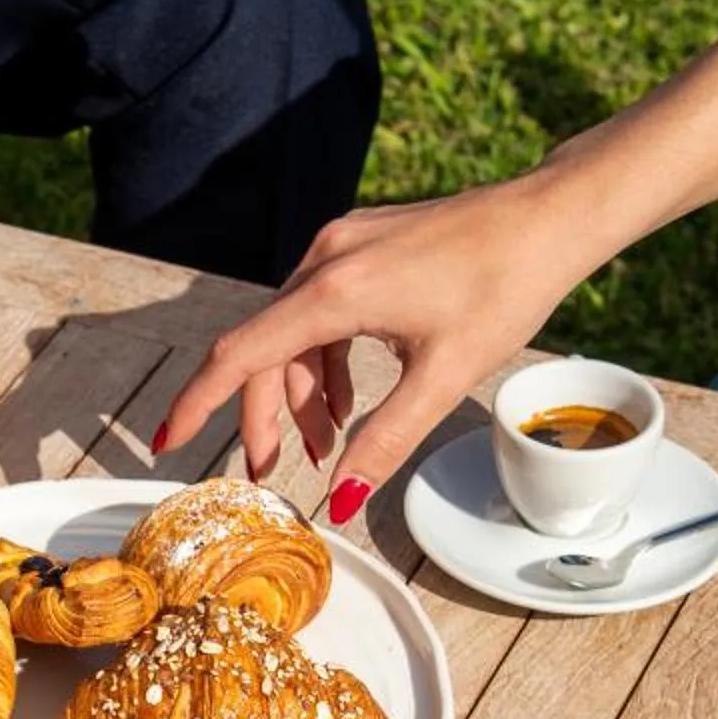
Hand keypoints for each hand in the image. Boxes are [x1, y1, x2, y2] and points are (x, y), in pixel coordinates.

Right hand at [156, 178, 577, 519]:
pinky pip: (318, 311)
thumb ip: (385, 440)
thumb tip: (341, 500)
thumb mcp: (444, 378)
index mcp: (335, 290)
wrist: (550, 217)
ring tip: (327, 444)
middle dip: (264, 415)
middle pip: (263, 350)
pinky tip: (349, 400)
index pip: (241, 354)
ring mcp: (341, 246)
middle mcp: (324, 259)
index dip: (199, 402)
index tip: (168, 441)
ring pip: (293, 333)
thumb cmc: (505, 286)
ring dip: (301, 393)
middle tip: (271, 471)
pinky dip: (324, 361)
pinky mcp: (360, 246)